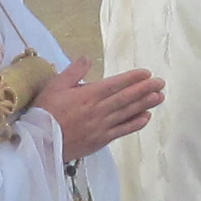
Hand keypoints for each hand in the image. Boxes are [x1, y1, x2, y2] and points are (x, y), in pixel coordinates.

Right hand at [34, 59, 161, 155]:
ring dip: (145, 104)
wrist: (39, 143)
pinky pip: (122, 131)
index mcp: (88, 95)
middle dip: (145, 89)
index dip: (133, 78)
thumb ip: (73, 71)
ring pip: (127, 113)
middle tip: (161, 83)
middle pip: (126, 98)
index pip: (115, 84)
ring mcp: (101, 126)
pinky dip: (135, 124)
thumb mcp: (55, 86)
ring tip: (159, 97)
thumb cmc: (45, 112)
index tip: (147, 73)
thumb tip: (87, 57)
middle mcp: (98, 110)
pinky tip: (146, 117)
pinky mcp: (100, 140)